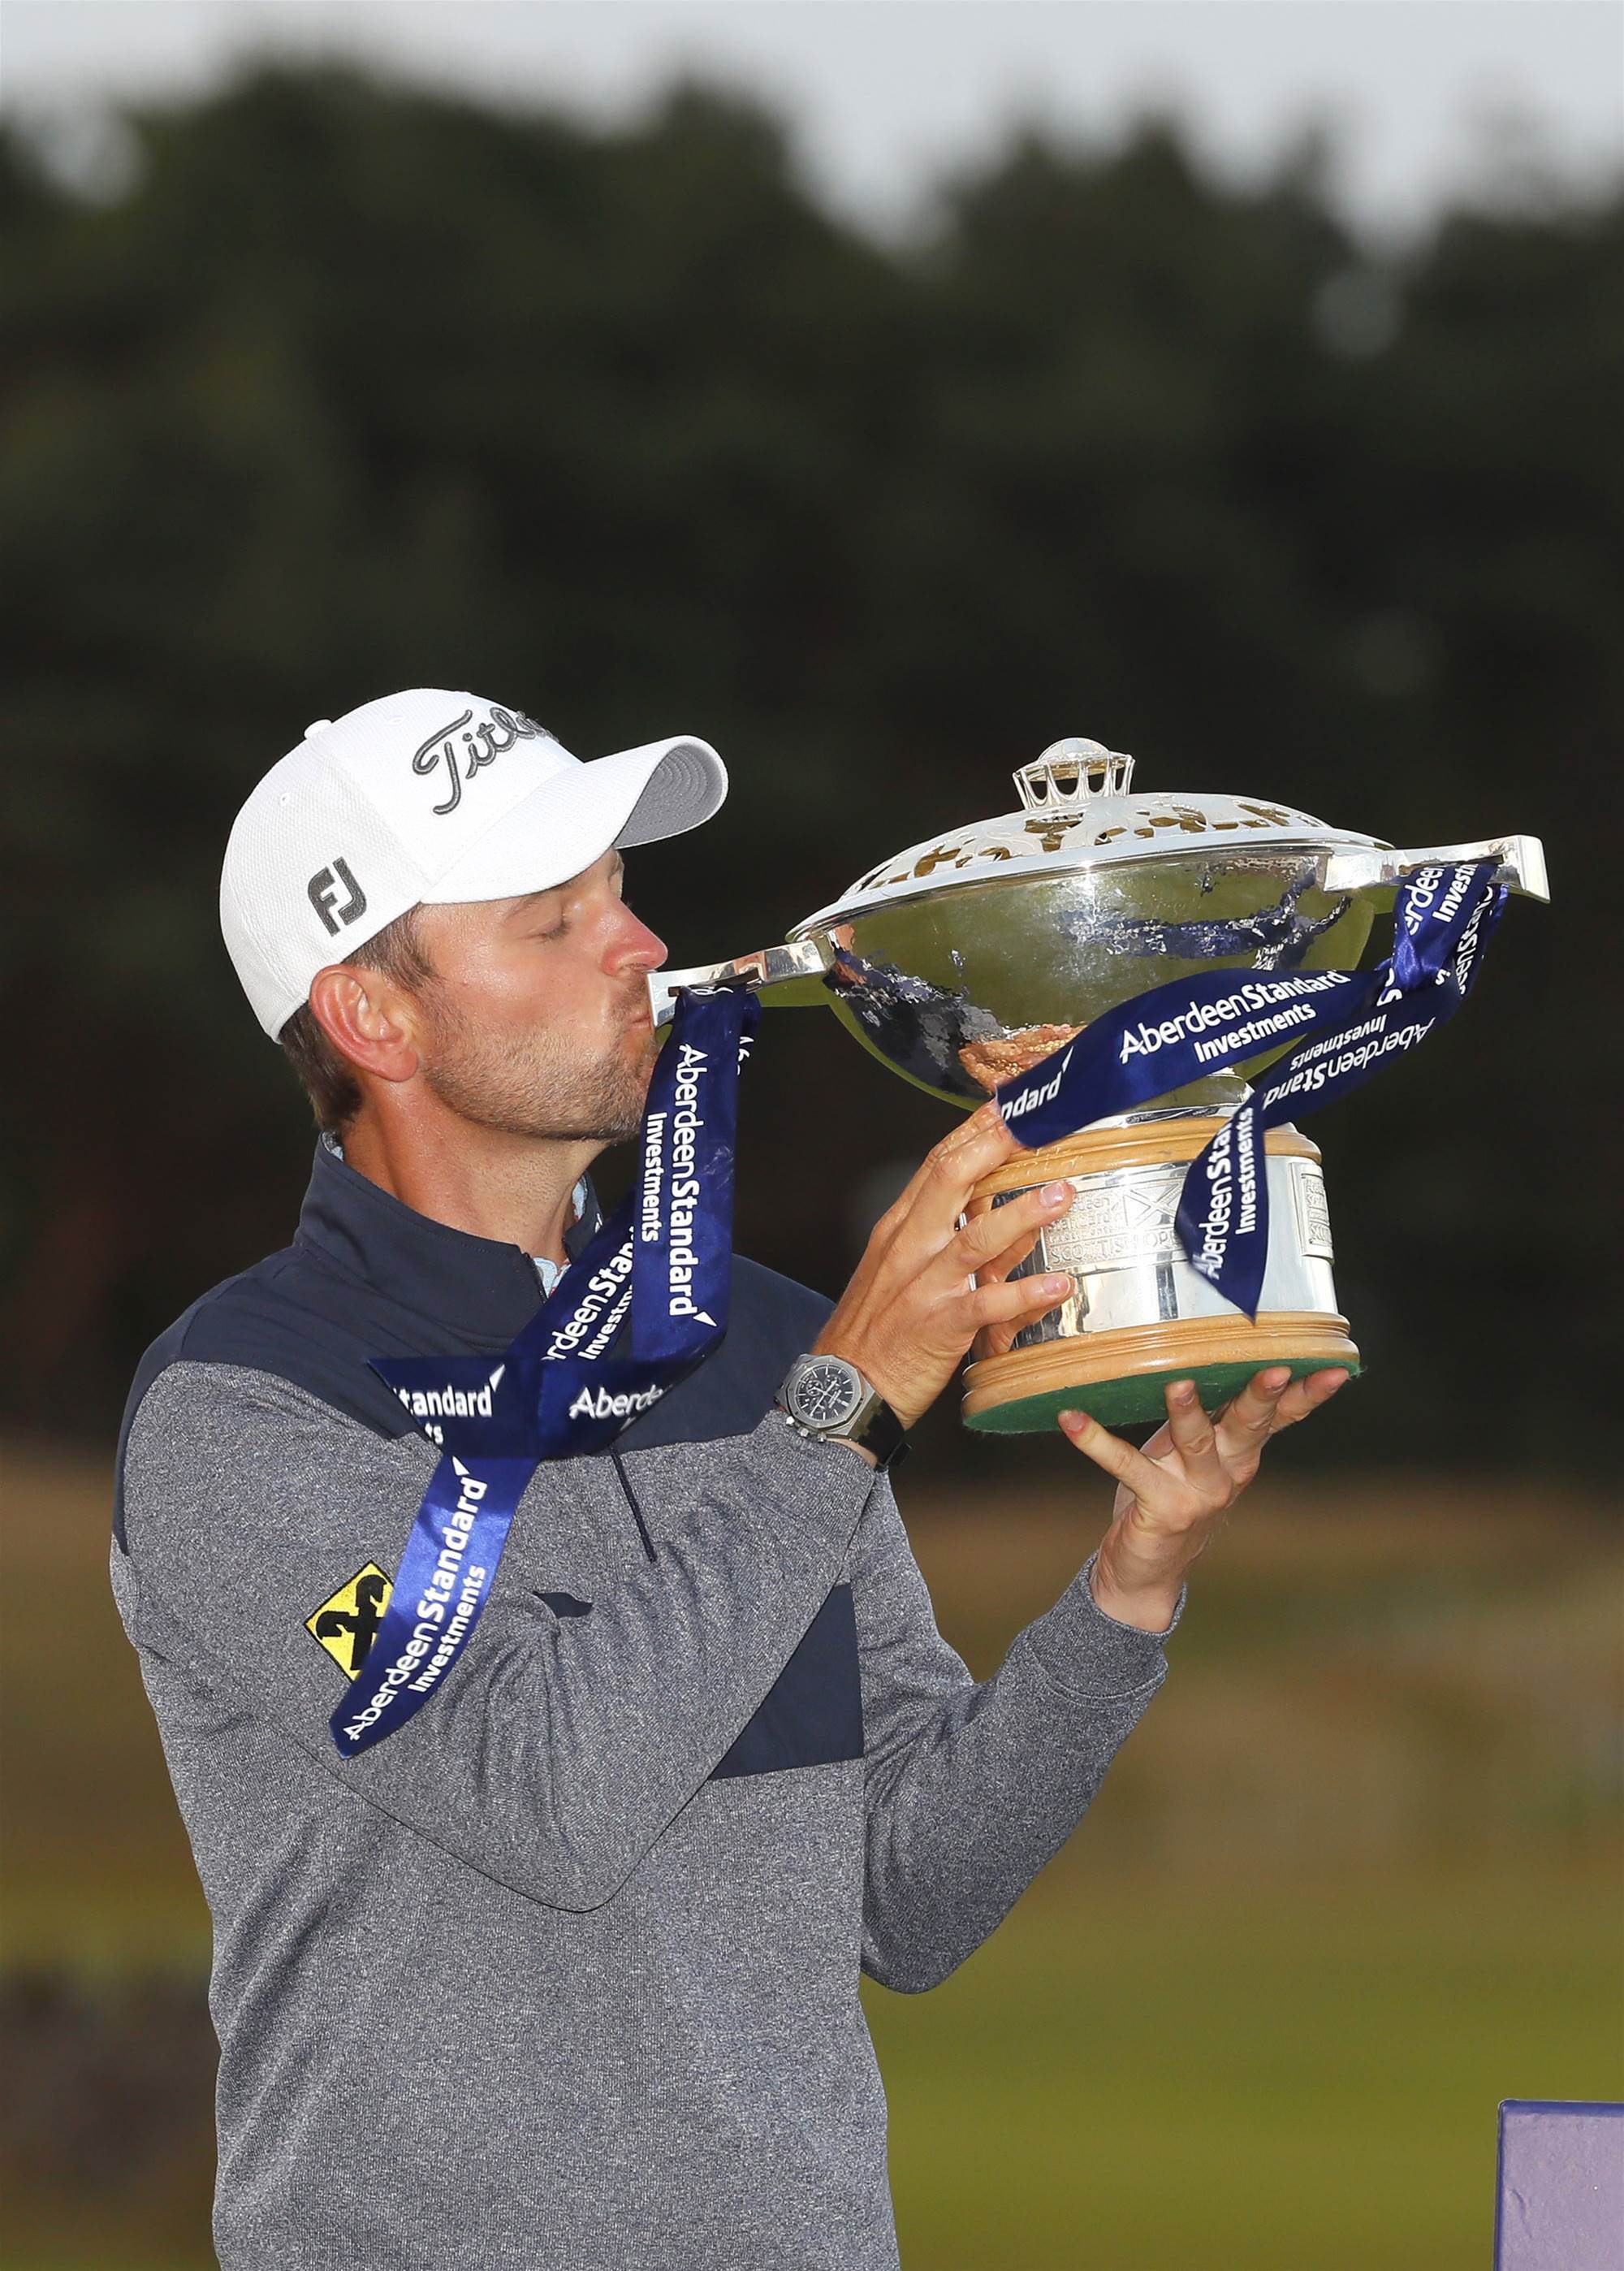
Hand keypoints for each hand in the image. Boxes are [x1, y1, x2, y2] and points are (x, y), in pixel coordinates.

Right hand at [814, 1102, 1076, 1429]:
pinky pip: (986, 1305)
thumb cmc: (878, 1329)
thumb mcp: (909, 1272)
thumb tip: (1009, 1214)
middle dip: (995, 1146)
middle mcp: (911, 1247)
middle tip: (1037, 1123)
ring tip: (1062, 1196)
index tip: (1010, 1103)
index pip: (939, 1163)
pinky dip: (1024, 1293)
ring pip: (974, 1238)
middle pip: (950, 1180)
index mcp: (902, 1228)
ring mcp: (924, 1285)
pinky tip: (1058, 1285)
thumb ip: (958, 1241)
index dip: (976, 1130)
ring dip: (1021, 1215)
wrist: (844, 1387)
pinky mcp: (940, 1326)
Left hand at [1060, 1365, 1348, 1630]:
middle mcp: (1228, 1473)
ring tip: (1179, 1384)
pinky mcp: (1158, 1507)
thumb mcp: (1197, 1455)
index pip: (1283, 1419)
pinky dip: (1095, 1441)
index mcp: (1241, 1455)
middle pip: (1249, 1426)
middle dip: (1261, 1396)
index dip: (1309, 1394)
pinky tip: (1071, 1419)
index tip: (1336, 1368)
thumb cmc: (1169, 1496)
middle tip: (1274, 1369)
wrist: (1145, 1572)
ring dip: (1187, 1412)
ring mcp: (1196, 1493)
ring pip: (1195, 1444)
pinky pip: (1126, 1467)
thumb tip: (1207, 1353)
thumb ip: (1210, 1418)